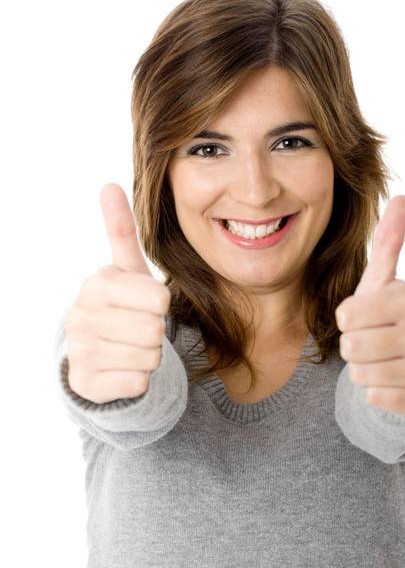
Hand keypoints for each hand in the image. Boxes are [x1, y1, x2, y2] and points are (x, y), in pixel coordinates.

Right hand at [64, 183, 170, 403]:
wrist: (99, 355)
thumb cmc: (123, 307)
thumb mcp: (126, 270)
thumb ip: (121, 231)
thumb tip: (109, 184)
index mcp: (96, 284)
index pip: (159, 298)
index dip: (161, 304)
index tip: (143, 304)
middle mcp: (81, 316)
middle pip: (155, 329)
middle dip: (156, 332)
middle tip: (138, 329)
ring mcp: (80, 351)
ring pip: (150, 357)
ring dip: (149, 356)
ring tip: (130, 347)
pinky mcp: (86, 384)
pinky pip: (138, 383)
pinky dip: (139, 380)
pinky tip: (122, 369)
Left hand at [334, 195, 404, 417]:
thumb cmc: (386, 315)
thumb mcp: (382, 280)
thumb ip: (389, 240)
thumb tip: (403, 197)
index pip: (346, 314)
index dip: (347, 318)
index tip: (365, 316)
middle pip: (352, 346)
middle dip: (353, 345)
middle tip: (372, 340)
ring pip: (360, 373)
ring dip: (362, 368)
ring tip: (381, 358)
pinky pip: (374, 398)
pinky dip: (375, 391)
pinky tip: (391, 379)